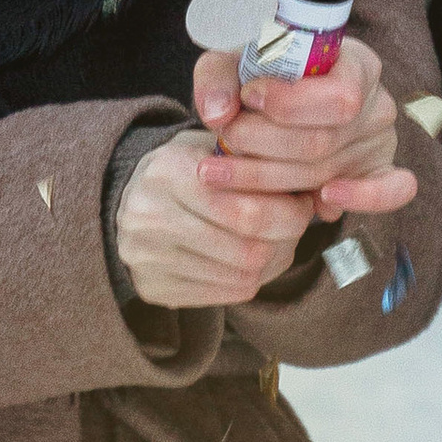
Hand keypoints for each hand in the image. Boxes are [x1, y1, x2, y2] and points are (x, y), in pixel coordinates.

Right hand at [114, 130, 326, 311]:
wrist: (125, 197)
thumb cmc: (187, 169)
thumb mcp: (215, 147)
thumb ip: (258, 162)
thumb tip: (316, 193)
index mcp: (170, 172)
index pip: (249, 210)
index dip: (291, 212)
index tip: (302, 204)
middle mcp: (151, 217)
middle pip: (249, 250)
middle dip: (285, 240)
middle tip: (293, 227)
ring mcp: (148, 258)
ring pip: (243, 276)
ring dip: (271, 262)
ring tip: (273, 240)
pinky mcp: (154, 288)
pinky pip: (227, 294)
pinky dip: (250, 279)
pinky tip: (249, 259)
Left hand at [190, 36, 418, 223]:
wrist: (272, 107)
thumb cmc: (259, 79)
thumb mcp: (231, 65)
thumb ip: (217, 78)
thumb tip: (218, 113)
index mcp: (356, 64)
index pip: (339, 95)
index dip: (290, 103)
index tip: (248, 97)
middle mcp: (376, 102)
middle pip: (323, 140)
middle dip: (263, 144)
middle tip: (226, 139)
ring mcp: (381, 141)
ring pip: (328, 171)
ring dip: (268, 176)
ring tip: (224, 171)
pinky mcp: (380, 173)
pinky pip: (393, 191)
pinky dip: (361, 199)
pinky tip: (320, 202)